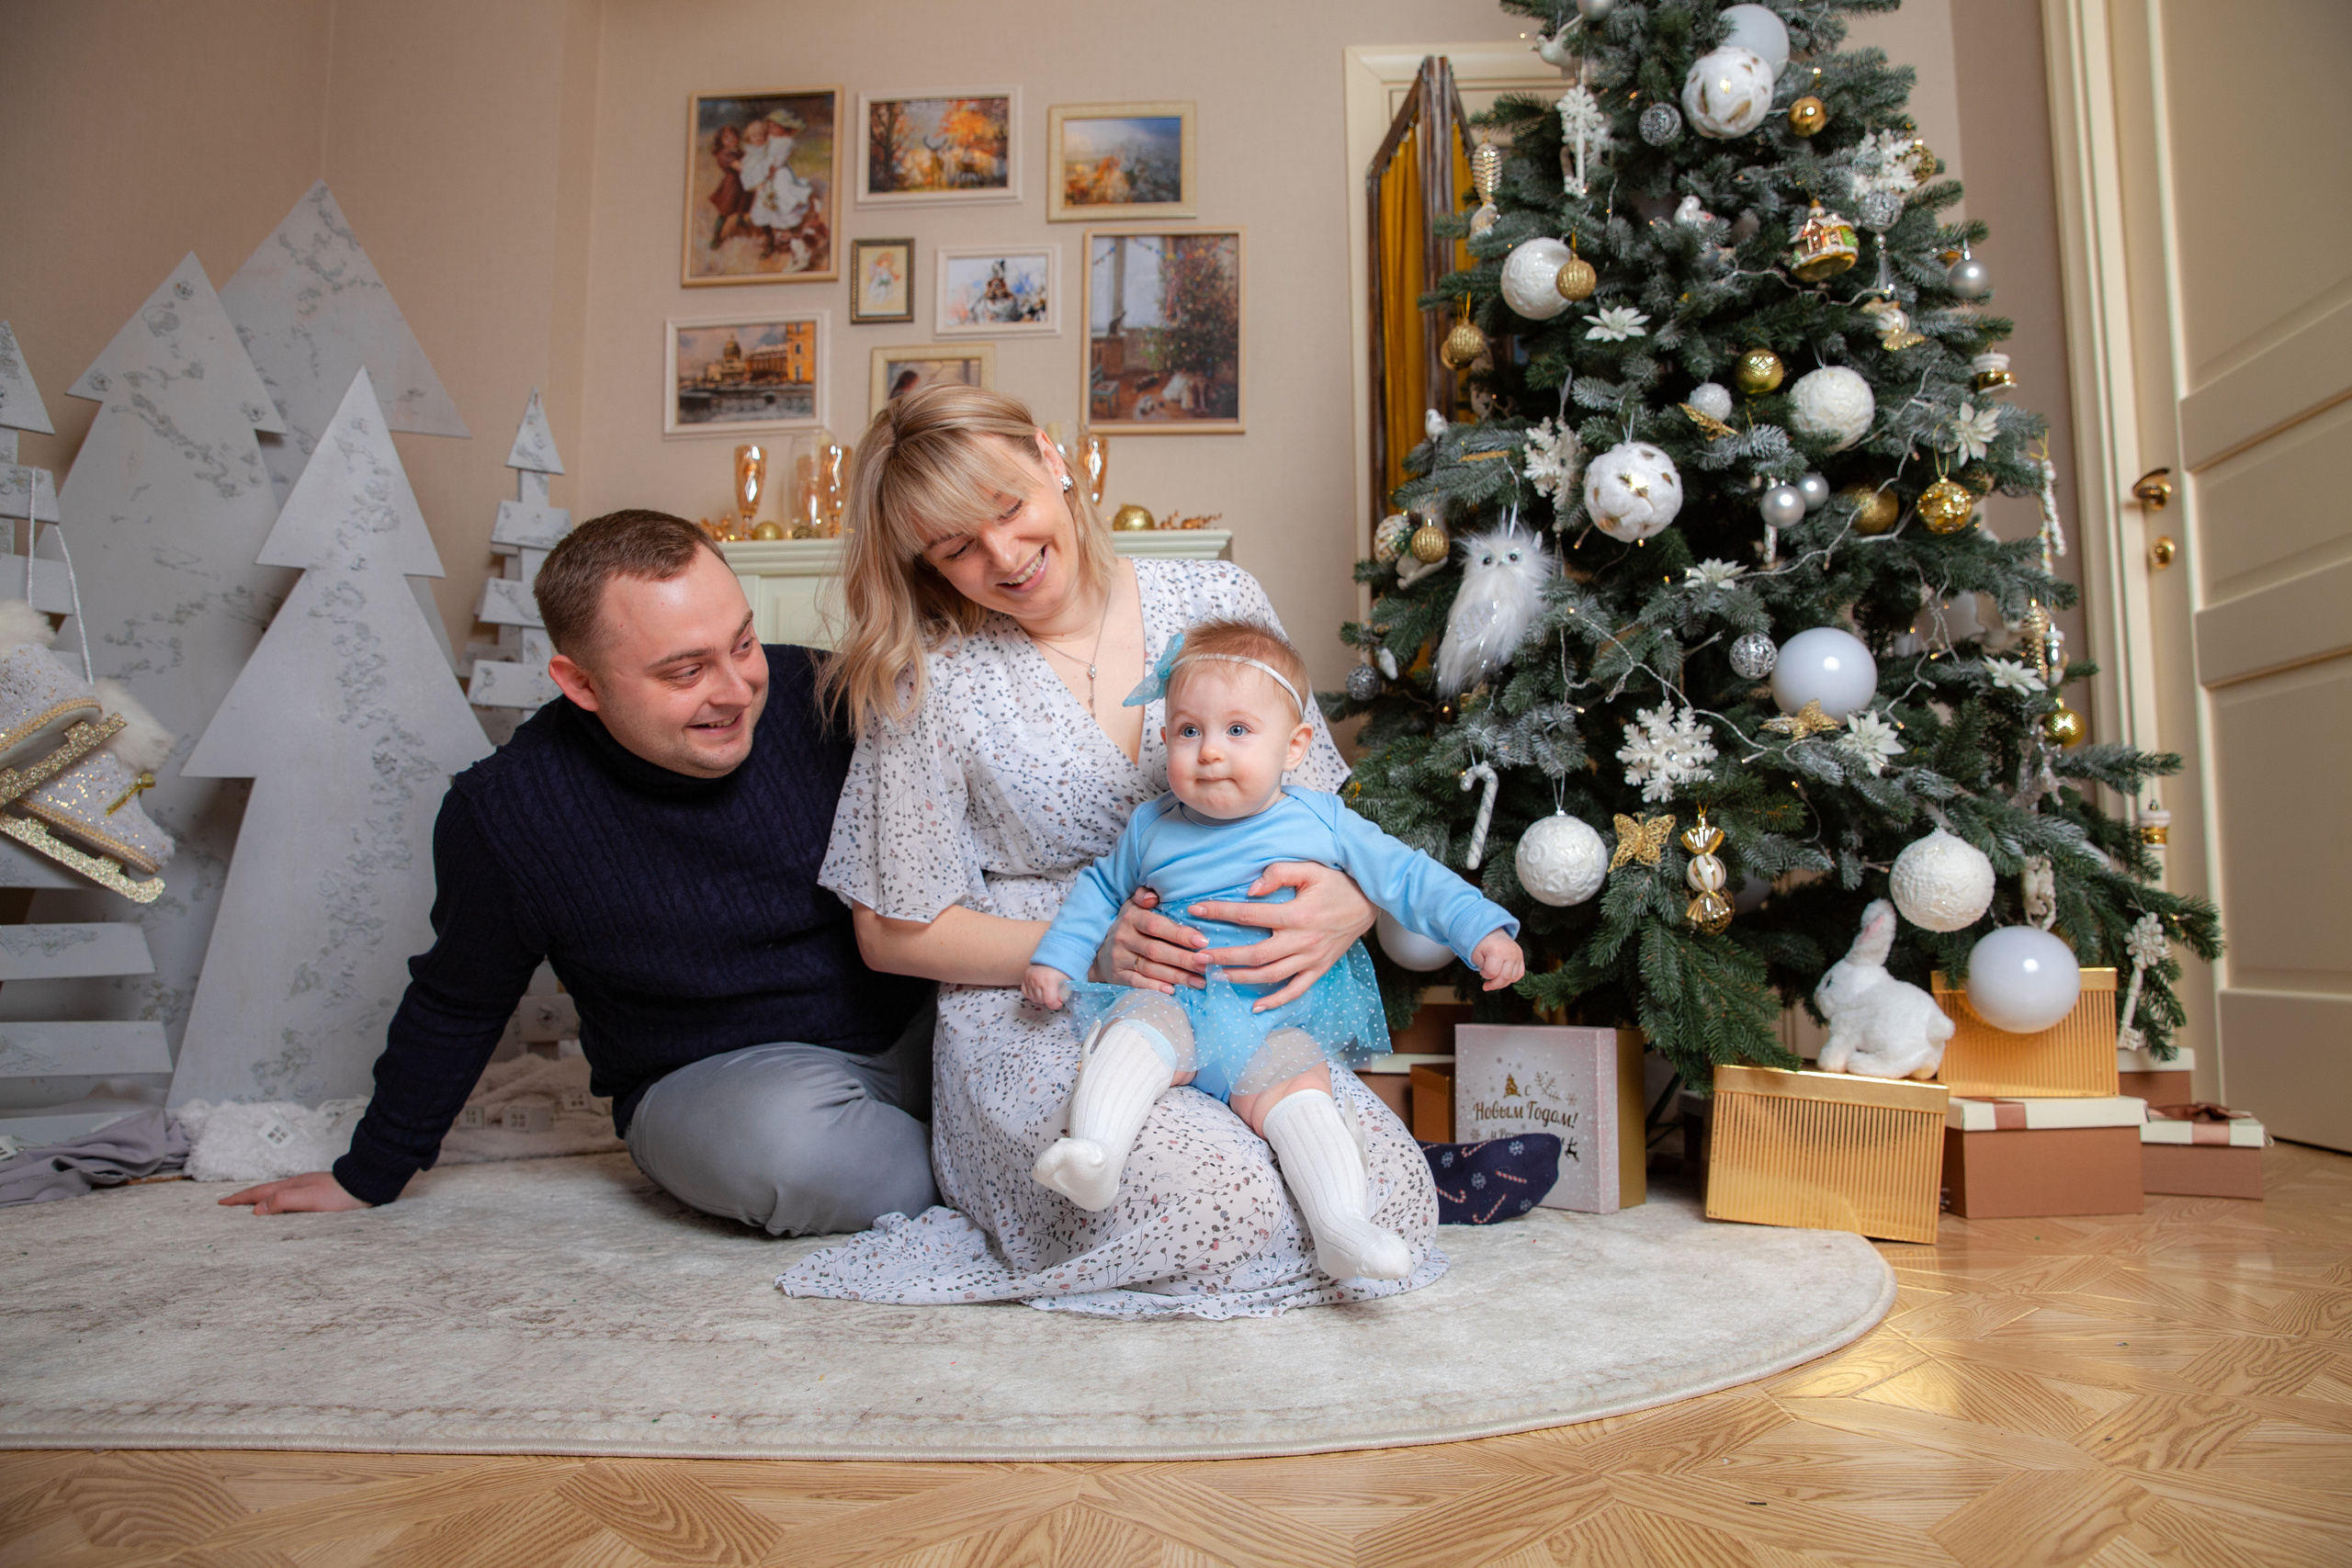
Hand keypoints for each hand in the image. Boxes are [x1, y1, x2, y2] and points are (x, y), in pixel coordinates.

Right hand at [219, 1171, 369, 1213]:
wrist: (366, 1185)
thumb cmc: (340, 1194)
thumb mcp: (308, 1199)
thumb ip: (283, 1202)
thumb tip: (256, 1210)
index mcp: (290, 1185)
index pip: (258, 1193)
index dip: (239, 1199)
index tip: (221, 1203)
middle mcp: (296, 1185)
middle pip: (264, 1192)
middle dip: (245, 1199)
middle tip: (228, 1205)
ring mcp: (307, 1189)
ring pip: (276, 1195)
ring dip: (260, 1201)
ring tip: (249, 1208)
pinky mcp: (317, 1195)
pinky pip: (288, 1200)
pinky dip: (276, 1204)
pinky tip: (281, 1210)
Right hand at [1024, 963, 1072, 1009]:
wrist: (1052, 956)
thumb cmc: (1061, 969)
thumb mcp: (1067, 981)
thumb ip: (1065, 994)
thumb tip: (1060, 1002)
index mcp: (1049, 981)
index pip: (1050, 1001)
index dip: (1056, 1004)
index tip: (1059, 1002)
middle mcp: (1037, 980)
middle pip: (1042, 1001)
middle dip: (1049, 999)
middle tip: (1054, 993)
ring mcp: (1029, 979)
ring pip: (1034, 998)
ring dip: (1041, 997)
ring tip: (1047, 990)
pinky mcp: (1025, 978)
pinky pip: (1026, 993)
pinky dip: (1032, 994)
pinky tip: (1039, 990)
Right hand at [1096, 886, 1210, 994]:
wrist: (1100, 951)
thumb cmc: (1129, 926)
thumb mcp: (1133, 906)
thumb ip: (1144, 896)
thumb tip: (1152, 896)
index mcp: (1131, 918)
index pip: (1156, 926)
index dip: (1179, 934)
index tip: (1202, 941)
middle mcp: (1123, 937)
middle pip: (1156, 950)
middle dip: (1183, 959)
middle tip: (1205, 964)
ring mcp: (1119, 958)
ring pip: (1150, 968)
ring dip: (1176, 976)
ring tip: (1199, 981)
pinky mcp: (1117, 976)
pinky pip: (1137, 983)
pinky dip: (1154, 987)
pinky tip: (1173, 990)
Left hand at [1187, 862, 1375, 1011]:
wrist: (1370, 901)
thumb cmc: (1337, 883)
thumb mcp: (1310, 868)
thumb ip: (1279, 874)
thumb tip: (1251, 890)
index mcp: (1297, 914)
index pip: (1249, 915)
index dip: (1220, 912)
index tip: (1197, 911)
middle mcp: (1302, 941)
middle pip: (1255, 954)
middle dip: (1224, 956)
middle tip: (1198, 957)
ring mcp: (1311, 958)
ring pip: (1271, 975)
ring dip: (1241, 978)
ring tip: (1216, 977)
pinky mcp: (1319, 969)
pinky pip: (1296, 990)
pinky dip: (1276, 1001)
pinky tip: (1255, 1006)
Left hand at [1473, 930, 1525, 991]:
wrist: (1491, 930)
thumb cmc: (1481, 943)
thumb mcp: (1476, 955)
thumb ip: (1484, 968)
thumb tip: (1492, 978)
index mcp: (1497, 952)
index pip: (1492, 973)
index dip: (1485, 975)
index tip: (1481, 971)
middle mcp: (1511, 953)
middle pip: (1504, 978)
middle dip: (1494, 984)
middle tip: (1486, 985)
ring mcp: (1518, 955)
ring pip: (1513, 978)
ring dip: (1502, 982)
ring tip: (1494, 979)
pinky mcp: (1521, 957)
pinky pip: (1519, 974)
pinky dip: (1511, 978)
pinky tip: (1503, 977)